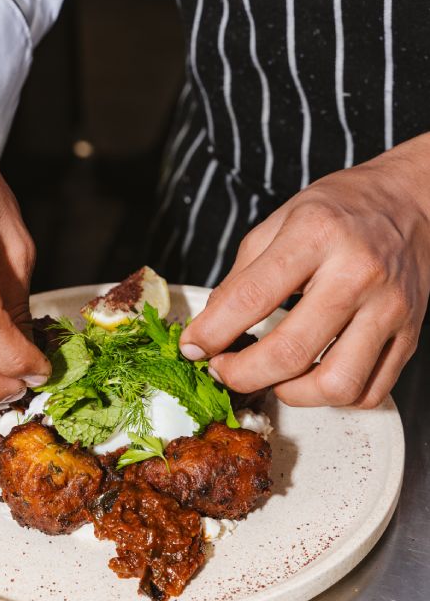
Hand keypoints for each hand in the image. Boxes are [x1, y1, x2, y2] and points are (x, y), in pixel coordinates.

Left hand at [180, 136, 429, 406]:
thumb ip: (243, 273)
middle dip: (242, 374)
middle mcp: (357, 273)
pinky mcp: (409, 336)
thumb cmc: (343, 209)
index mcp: (317, 234)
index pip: (252, 298)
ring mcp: (389, 309)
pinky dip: (333, 398)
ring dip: (292, 394)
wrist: (412, 203)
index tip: (193, 347)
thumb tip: (212, 326)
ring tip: (275, 377)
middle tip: (225, 369)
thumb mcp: (282, 219)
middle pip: (291, 352)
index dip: (212, 333)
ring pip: (336, 385)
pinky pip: (369, 392)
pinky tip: (315, 376)